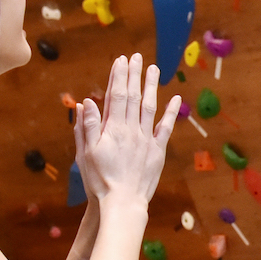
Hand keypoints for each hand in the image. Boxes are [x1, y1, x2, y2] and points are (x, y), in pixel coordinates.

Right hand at [74, 53, 178, 210]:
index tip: (120, 61)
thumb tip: (86, 103)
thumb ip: (87, 127)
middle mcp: (131, 129)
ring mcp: (146, 139)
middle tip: (134, 57)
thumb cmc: (100, 180)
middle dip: (133, 75)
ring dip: (151, 86)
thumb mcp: (86, 153)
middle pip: (133, 96)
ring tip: (152, 68)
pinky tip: (174, 98)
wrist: (122, 202)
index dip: (118, 77)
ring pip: (149, 107)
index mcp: (113, 129)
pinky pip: (165, 128)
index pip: (116, 96)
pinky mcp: (157, 151)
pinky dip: (170, 112)